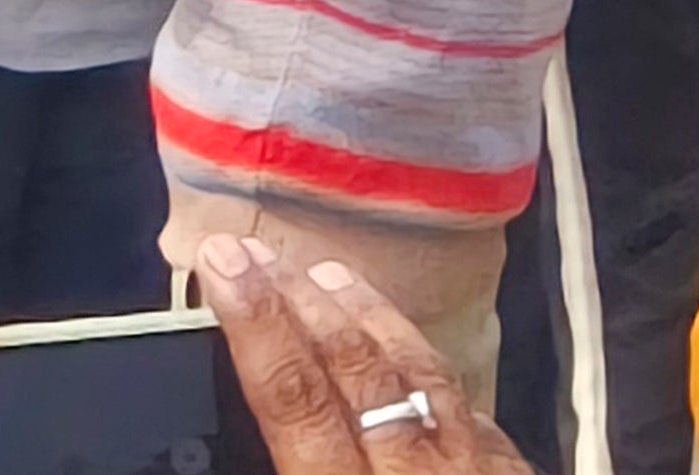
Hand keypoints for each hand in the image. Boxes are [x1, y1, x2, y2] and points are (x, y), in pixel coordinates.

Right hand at [201, 239, 534, 474]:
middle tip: (258, 247)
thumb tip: (268, 422)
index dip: (257, 322)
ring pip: (420, 372)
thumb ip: (291, 464)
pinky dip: (437, 377)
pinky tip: (420, 356)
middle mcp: (416, 472)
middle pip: (355, 367)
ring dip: (370, 317)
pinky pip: (476, 414)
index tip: (222, 258)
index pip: (296, 396)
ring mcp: (476, 470)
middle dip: (300, 298)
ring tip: (327, 273)